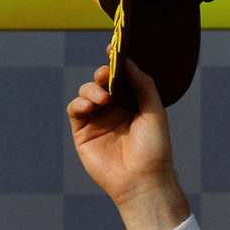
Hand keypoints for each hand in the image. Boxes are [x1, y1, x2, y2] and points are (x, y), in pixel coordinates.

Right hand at [66, 59, 189, 229]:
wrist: (141, 181)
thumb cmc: (154, 149)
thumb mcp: (155, 113)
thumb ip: (143, 86)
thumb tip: (129, 62)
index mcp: (134, 104)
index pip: (122, 78)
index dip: (116, 63)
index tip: (112, 48)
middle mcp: (115, 110)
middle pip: (102, 82)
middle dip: (102, 74)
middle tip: (106, 74)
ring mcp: (98, 120)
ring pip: (86, 92)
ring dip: (91, 89)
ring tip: (103, 99)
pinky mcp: (83, 132)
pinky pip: (75, 109)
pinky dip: (79, 102)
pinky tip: (90, 105)